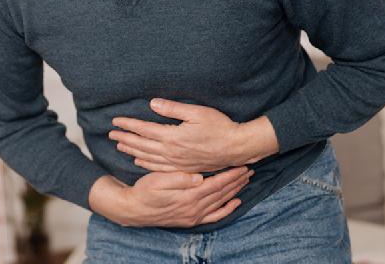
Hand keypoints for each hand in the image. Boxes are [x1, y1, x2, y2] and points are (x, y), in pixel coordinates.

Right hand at [88, 166, 252, 227]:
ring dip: (235, 191)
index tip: (242, 165)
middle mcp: (194, 208)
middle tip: (249, 170)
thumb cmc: (144, 191)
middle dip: (237, 181)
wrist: (135, 210)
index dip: (230, 174)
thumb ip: (179, 178)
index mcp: (188, 195)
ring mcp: (194, 216)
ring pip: (221, 203)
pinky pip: (215, 216)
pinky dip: (227, 209)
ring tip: (245, 181)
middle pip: (222, 193)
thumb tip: (199, 176)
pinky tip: (235, 202)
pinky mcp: (192, 220)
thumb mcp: (157, 180)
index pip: (216, 184)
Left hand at [109, 98, 278, 172]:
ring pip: (147, 157)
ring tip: (119, 147)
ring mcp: (177, 162)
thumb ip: (173, 109)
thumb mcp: (196, 112)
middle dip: (124, 139)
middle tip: (110, 134)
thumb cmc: (219, 126)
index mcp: (173, 136)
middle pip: (141, 145)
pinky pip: (159, 168)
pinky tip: (138, 162)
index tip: (115, 121)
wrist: (236, 147)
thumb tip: (152, 104)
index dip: (128, 125)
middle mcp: (171, 152)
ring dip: (132, 151)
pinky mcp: (183, 168)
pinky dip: (146, 164)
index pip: (144, 130)